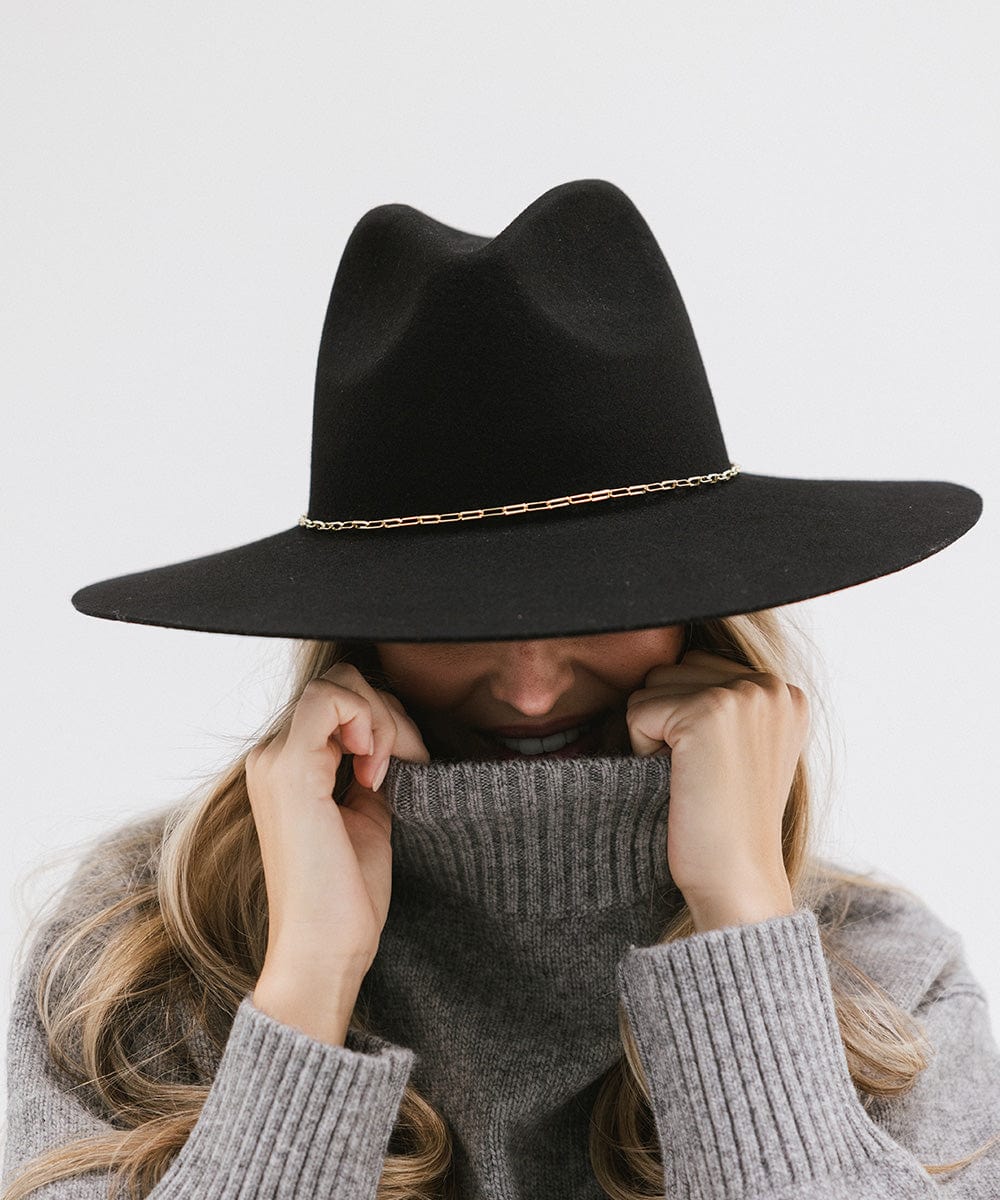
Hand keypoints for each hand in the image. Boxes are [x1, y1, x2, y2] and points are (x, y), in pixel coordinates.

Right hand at [245, 663, 429, 989]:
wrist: (324, 951)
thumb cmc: (346, 897)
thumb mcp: (367, 813)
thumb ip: (370, 768)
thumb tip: (392, 732)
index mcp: (288, 766)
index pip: (337, 699)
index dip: (383, 718)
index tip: (402, 765)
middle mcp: (271, 756)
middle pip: (339, 683)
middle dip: (387, 712)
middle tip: (406, 761)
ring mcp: (275, 760)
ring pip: (337, 685)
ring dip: (381, 718)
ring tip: (386, 772)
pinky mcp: (289, 769)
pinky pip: (330, 700)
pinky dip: (367, 722)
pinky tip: (374, 771)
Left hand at [626, 649, 808, 931]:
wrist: (736, 880)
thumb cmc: (727, 822)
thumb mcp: (744, 747)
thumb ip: (727, 699)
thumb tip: (671, 658)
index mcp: (785, 692)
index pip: (698, 667)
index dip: (685, 718)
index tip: (717, 768)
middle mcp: (772, 685)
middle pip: (673, 670)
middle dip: (668, 720)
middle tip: (702, 775)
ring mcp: (744, 695)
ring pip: (652, 685)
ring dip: (654, 733)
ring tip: (692, 777)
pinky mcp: (709, 711)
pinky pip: (637, 710)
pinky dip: (641, 749)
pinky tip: (678, 782)